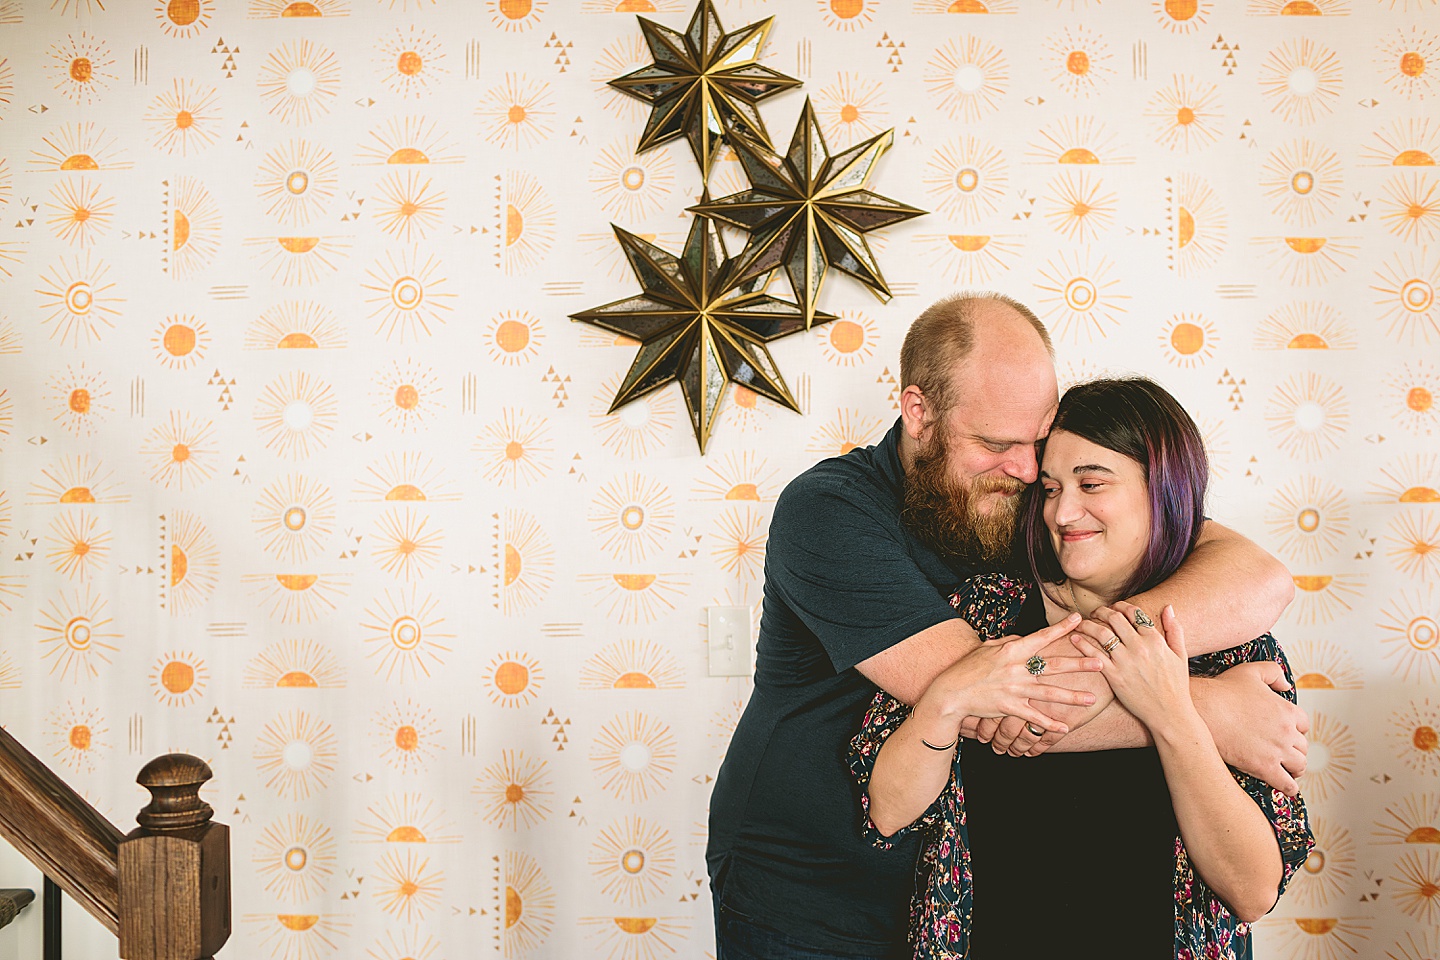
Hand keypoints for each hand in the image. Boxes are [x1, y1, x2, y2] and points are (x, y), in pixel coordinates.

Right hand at [920, 614, 1102, 738]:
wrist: (951, 692)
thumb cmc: (968, 668)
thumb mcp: (987, 648)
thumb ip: (1009, 643)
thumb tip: (1026, 639)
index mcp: (1011, 651)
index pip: (1041, 637)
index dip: (1061, 628)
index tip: (1079, 620)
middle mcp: (1016, 669)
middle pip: (1053, 665)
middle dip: (1079, 663)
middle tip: (1101, 661)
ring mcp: (1014, 689)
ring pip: (1049, 693)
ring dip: (1073, 697)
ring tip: (1092, 699)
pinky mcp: (1009, 708)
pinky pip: (1033, 717)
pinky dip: (1049, 724)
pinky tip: (1065, 728)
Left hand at [1070, 602, 1192, 731]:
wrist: (1169, 714)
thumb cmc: (1176, 686)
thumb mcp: (1180, 655)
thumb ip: (1175, 630)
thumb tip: (1168, 607)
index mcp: (1155, 640)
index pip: (1133, 613)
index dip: (1121, 606)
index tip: (1114, 607)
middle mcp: (1139, 647)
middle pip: (1115, 618)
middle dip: (1102, 611)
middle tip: (1095, 612)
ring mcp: (1126, 661)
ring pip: (1101, 633)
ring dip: (1088, 624)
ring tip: (1082, 623)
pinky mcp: (1114, 676)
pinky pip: (1094, 654)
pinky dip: (1082, 643)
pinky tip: (1075, 638)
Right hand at [1192, 660, 1309, 796]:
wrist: (1203, 710)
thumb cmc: (1222, 691)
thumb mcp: (1251, 671)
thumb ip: (1273, 673)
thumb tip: (1286, 686)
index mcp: (1286, 710)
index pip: (1303, 724)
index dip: (1296, 729)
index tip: (1289, 733)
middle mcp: (1287, 731)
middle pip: (1302, 746)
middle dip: (1296, 750)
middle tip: (1287, 753)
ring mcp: (1277, 751)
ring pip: (1298, 765)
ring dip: (1295, 769)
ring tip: (1289, 771)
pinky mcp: (1264, 767)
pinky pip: (1286, 783)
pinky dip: (1289, 787)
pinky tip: (1286, 787)